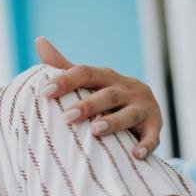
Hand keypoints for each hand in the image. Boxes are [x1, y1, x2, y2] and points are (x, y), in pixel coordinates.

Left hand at [35, 36, 160, 158]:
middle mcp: (126, 88)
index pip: (85, 73)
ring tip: (95, 131)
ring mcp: (143, 107)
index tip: (45, 92)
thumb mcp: (88, 80)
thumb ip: (64, 65)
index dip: (66, 81)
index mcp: (107, 76)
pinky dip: (146, 144)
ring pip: (129, 114)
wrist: (144, 109)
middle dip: (88, 105)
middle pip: (108, 94)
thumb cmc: (106, 95)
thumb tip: (40, 41)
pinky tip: (136, 154)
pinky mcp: (155, 126)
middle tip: (67, 117)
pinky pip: (152, 136)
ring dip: (113, 122)